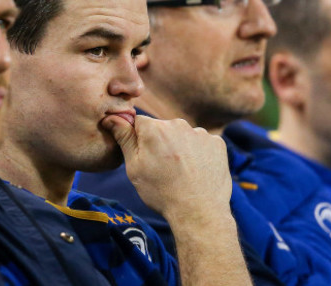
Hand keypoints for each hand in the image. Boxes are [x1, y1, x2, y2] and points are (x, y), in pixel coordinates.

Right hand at [101, 115, 231, 219]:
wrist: (199, 212)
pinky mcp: (217, 143)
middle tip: (162, 168)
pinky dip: (198, 154)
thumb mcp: (134, 167)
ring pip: (183, 136)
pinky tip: (196, 171)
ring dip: (180, 148)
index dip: (137, 139)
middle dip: (160, 142)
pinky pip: (202, 143)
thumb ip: (124, 138)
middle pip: (162, 128)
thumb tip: (112, 117)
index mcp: (154, 128)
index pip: (138, 122)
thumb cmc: (162, 192)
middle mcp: (178, 124)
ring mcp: (200, 133)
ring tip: (181, 173)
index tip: (143, 156)